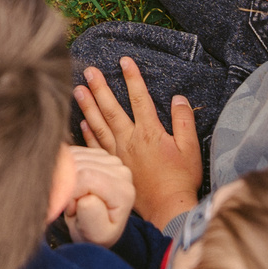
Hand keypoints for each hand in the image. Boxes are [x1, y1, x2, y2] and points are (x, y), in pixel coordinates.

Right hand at [61, 144, 134, 246]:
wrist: (96, 227)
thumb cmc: (94, 233)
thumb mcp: (94, 234)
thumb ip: (91, 217)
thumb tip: (88, 199)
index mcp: (124, 190)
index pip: (86, 177)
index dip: (71, 194)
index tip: (73, 210)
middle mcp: (122, 171)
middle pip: (80, 166)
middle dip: (67, 186)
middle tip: (72, 205)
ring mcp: (111, 160)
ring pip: (74, 158)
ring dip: (66, 178)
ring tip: (73, 197)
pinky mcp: (99, 154)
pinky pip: (73, 153)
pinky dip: (66, 169)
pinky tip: (72, 184)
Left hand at [75, 58, 202, 226]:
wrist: (167, 208)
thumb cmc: (180, 179)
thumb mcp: (190, 148)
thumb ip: (184, 121)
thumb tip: (178, 98)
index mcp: (150, 132)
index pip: (140, 99)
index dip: (132, 78)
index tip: (124, 60)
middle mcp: (131, 140)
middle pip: (112, 109)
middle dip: (100, 88)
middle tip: (88, 71)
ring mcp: (119, 154)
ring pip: (100, 126)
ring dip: (88, 107)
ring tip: (78, 89)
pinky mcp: (114, 166)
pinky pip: (97, 147)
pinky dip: (88, 134)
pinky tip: (81, 122)